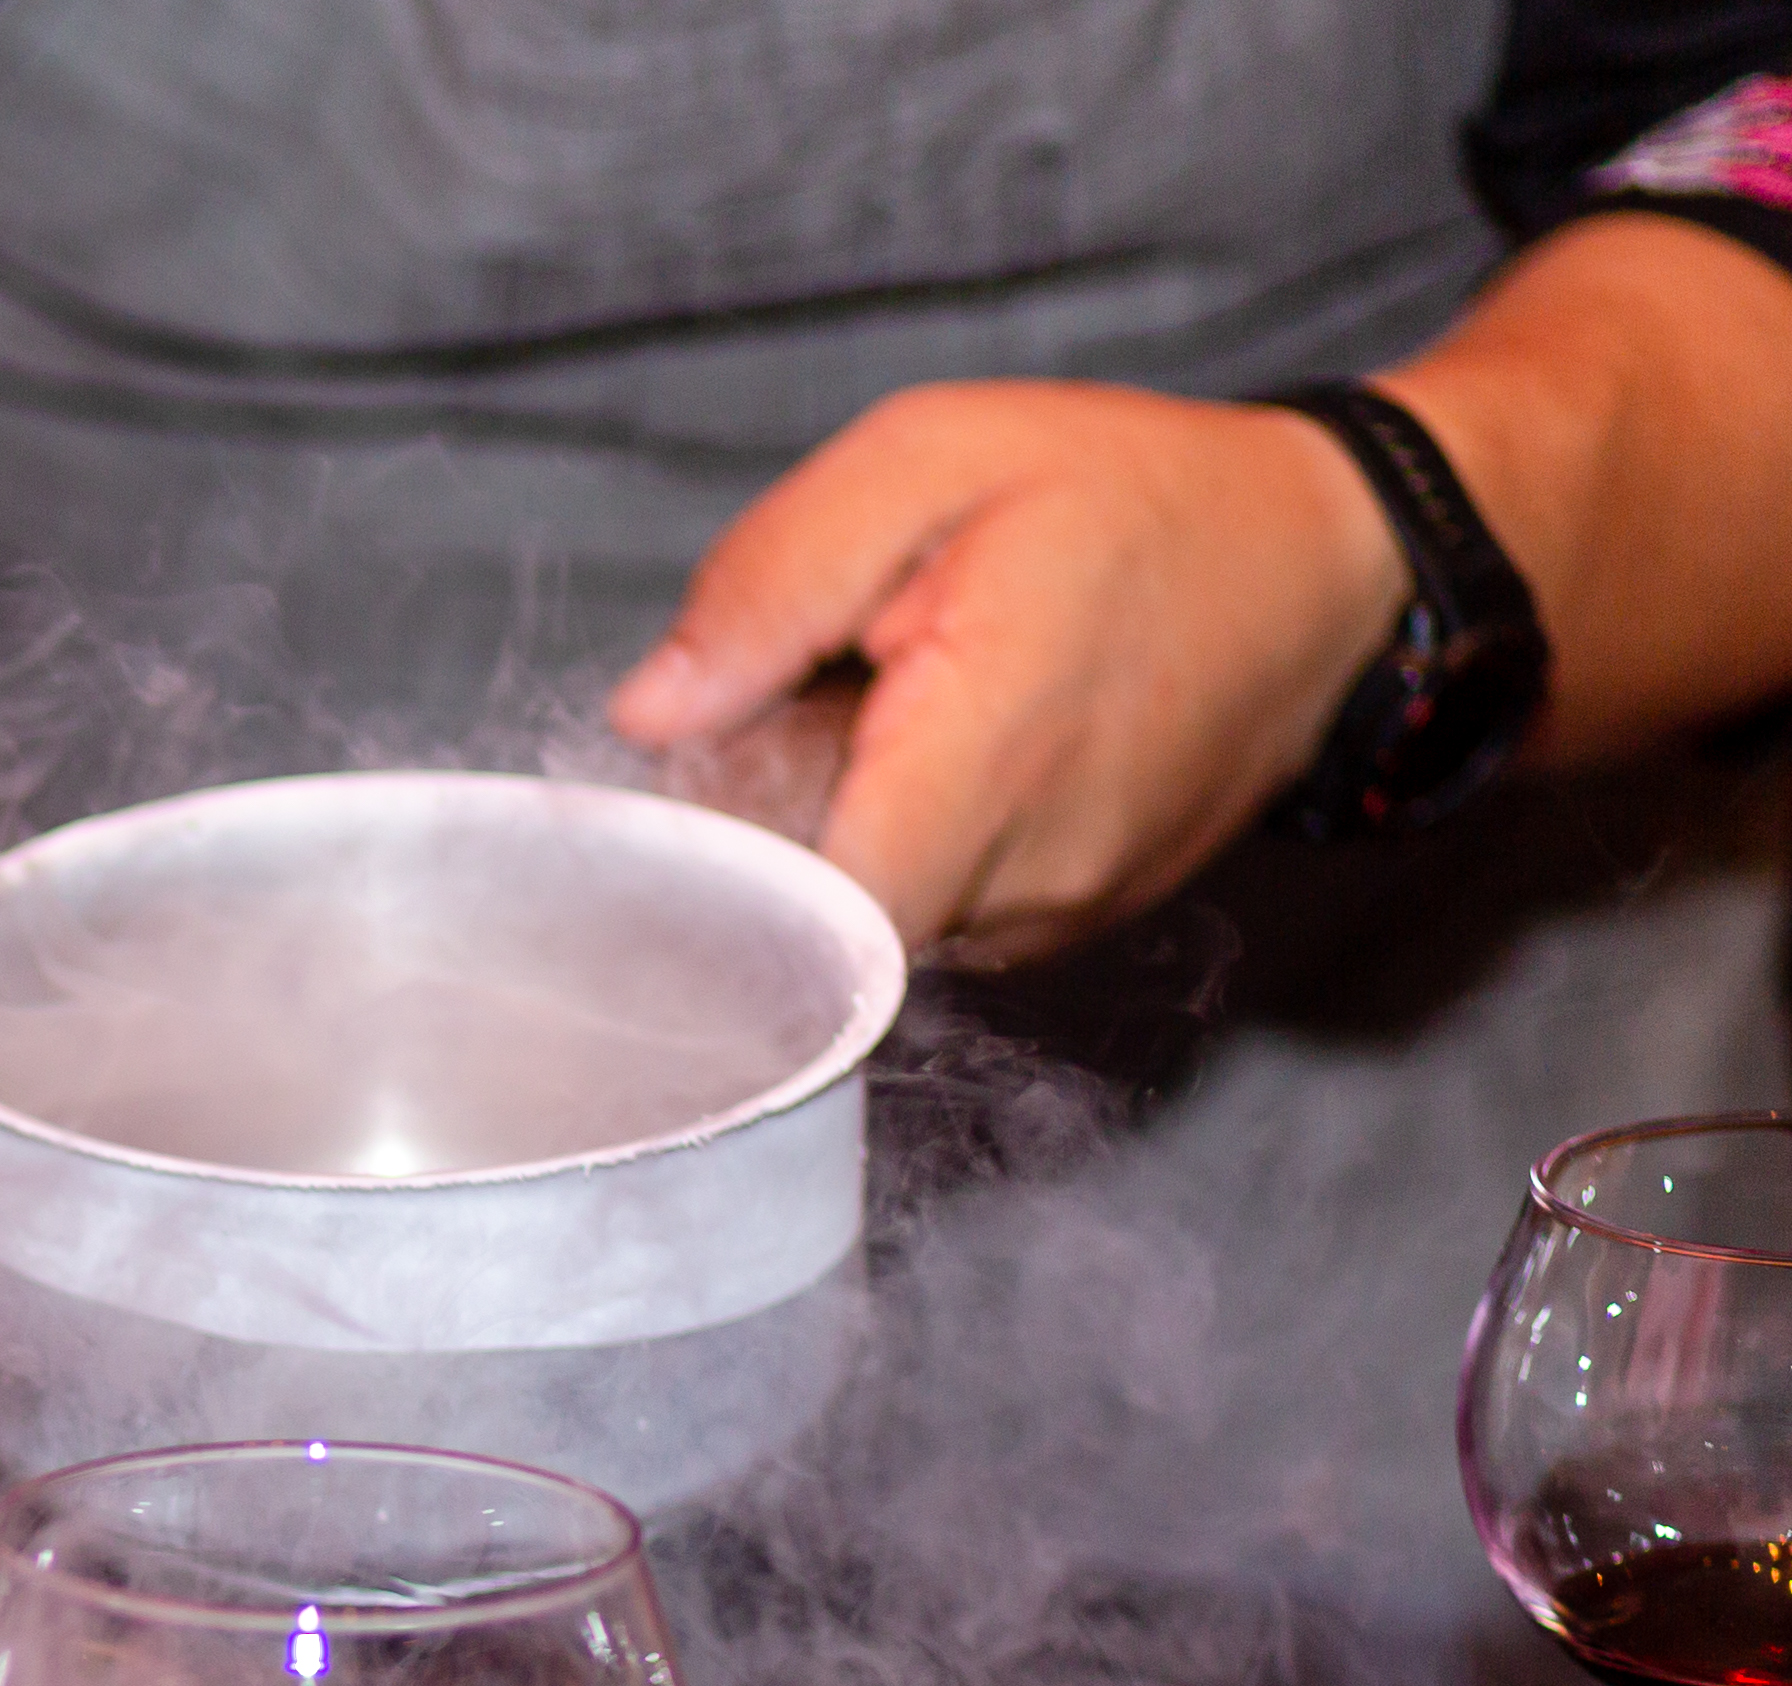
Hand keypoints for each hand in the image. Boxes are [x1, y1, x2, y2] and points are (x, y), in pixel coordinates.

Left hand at [608, 380, 1408, 967]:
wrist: (1332, 561)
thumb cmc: (1138, 496)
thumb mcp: (933, 461)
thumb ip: (772, 583)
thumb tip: (652, 712)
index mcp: (982, 760)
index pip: (792, 917)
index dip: (709, 868)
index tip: (700, 780)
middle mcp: (1022, 879)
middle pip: (809, 911)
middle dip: (770, 818)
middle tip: (812, 697)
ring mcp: (1050, 919)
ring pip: (867, 913)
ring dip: (845, 823)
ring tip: (900, 706)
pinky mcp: (1064, 925)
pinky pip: (934, 905)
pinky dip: (909, 835)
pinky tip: (947, 746)